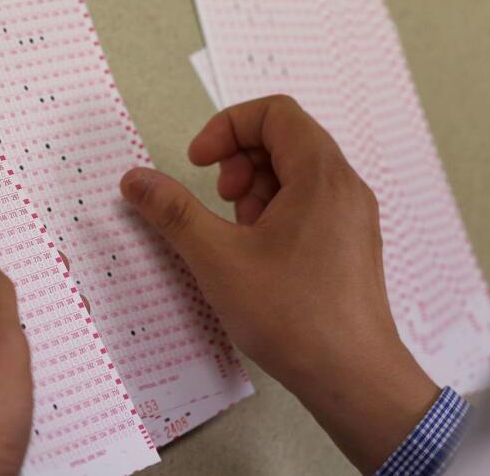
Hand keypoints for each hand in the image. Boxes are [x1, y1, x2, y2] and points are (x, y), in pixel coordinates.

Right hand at [120, 95, 438, 473]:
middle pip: (288, 139)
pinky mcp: (352, 245)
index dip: (227, 127)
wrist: (354, 377)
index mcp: (322, 175)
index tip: (198, 163)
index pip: (275, 112)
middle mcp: (346, 186)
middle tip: (219, 202)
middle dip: (241, 161)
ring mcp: (354, 216)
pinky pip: (312, 205)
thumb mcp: (218, 259)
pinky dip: (278, 214)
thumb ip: (173, 212)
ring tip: (237, 236)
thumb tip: (135, 179)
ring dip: (257, 191)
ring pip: (299, 174)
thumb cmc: (293, 317)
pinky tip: (259, 258)